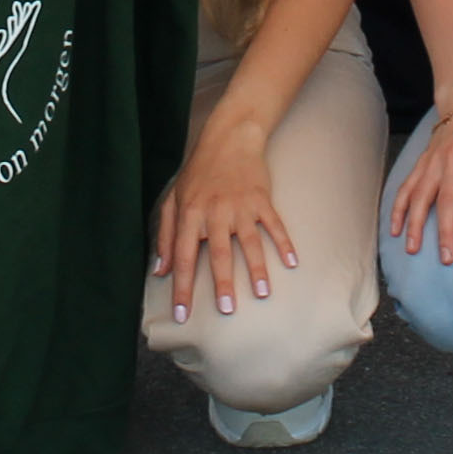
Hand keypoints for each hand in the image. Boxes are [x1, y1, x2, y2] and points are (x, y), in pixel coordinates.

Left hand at [152, 118, 296, 324]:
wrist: (228, 139)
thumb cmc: (198, 173)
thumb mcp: (174, 199)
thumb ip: (166, 236)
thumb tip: (160, 270)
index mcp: (190, 214)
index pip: (183, 257)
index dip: (181, 287)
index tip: (182, 314)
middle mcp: (214, 212)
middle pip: (218, 252)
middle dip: (222, 283)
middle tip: (227, 310)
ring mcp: (240, 205)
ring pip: (249, 241)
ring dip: (257, 268)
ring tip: (263, 293)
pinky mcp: (261, 199)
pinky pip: (273, 224)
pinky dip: (283, 242)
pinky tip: (292, 262)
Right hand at [386, 96, 452, 265]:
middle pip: (446, 199)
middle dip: (445, 231)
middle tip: (447, 258)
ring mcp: (434, 161)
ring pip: (421, 195)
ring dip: (415, 224)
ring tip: (413, 249)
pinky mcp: (422, 162)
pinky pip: (406, 187)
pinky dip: (398, 208)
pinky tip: (395, 229)